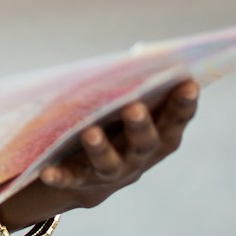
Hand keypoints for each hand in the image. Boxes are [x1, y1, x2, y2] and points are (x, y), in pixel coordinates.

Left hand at [33, 80, 197, 210]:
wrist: (95, 178)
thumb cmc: (121, 128)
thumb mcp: (135, 109)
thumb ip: (142, 88)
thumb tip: (141, 55)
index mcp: (161, 135)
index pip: (176, 119)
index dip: (184, 104)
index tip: (188, 84)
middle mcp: (141, 156)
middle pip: (144, 142)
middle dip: (140, 125)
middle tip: (134, 107)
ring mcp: (113, 171)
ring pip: (109, 163)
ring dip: (100, 148)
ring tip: (90, 133)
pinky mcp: (82, 181)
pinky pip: (71, 179)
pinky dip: (60, 176)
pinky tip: (47, 171)